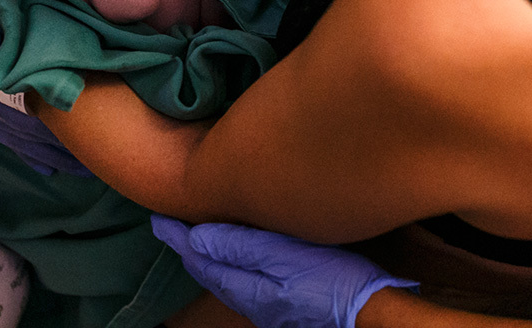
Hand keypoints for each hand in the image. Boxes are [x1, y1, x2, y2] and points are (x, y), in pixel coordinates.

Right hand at [0, 0, 89, 175]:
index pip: (18, 112)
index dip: (53, 127)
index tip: (88, 141)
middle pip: (20, 132)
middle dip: (56, 148)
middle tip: (97, 165)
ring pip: (11, 133)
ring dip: (43, 150)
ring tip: (79, 166)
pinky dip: (23, 140)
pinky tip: (41, 154)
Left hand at [152, 216, 417, 327]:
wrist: (374, 313)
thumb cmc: (335, 282)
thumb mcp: (286, 256)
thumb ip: (242, 246)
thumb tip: (197, 237)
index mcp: (248, 291)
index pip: (201, 261)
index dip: (178, 239)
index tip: (158, 218)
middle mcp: (255, 304)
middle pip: (212, 274)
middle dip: (190, 249)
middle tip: (171, 226)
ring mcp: (274, 307)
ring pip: (231, 279)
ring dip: (212, 257)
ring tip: (201, 237)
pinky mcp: (292, 305)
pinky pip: (252, 282)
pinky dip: (237, 265)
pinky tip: (247, 257)